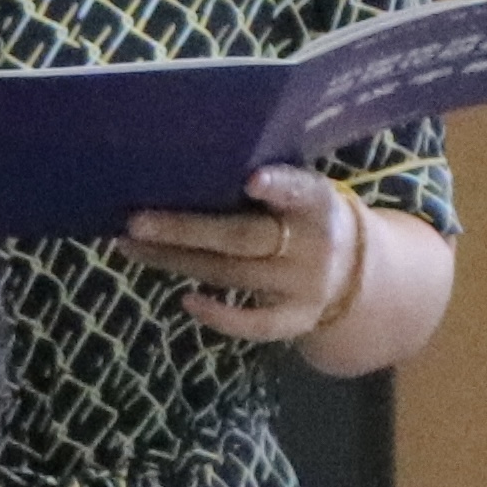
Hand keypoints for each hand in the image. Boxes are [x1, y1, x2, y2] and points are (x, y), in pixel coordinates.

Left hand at [123, 165, 367, 345]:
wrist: (356, 269)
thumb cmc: (304, 214)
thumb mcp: (301, 190)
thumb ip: (266, 180)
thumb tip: (184, 162)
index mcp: (316, 200)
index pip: (299, 189)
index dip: (278, 186)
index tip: (250, 180)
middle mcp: (313, 244)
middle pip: (244, 237)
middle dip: (186, 230)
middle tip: (136, 221)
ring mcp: (305, 287)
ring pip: (233, 274)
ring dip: (176, 261)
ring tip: (130, 246)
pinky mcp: (296, 319)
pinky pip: (256, 324)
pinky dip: (220, 316)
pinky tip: (184, 300)